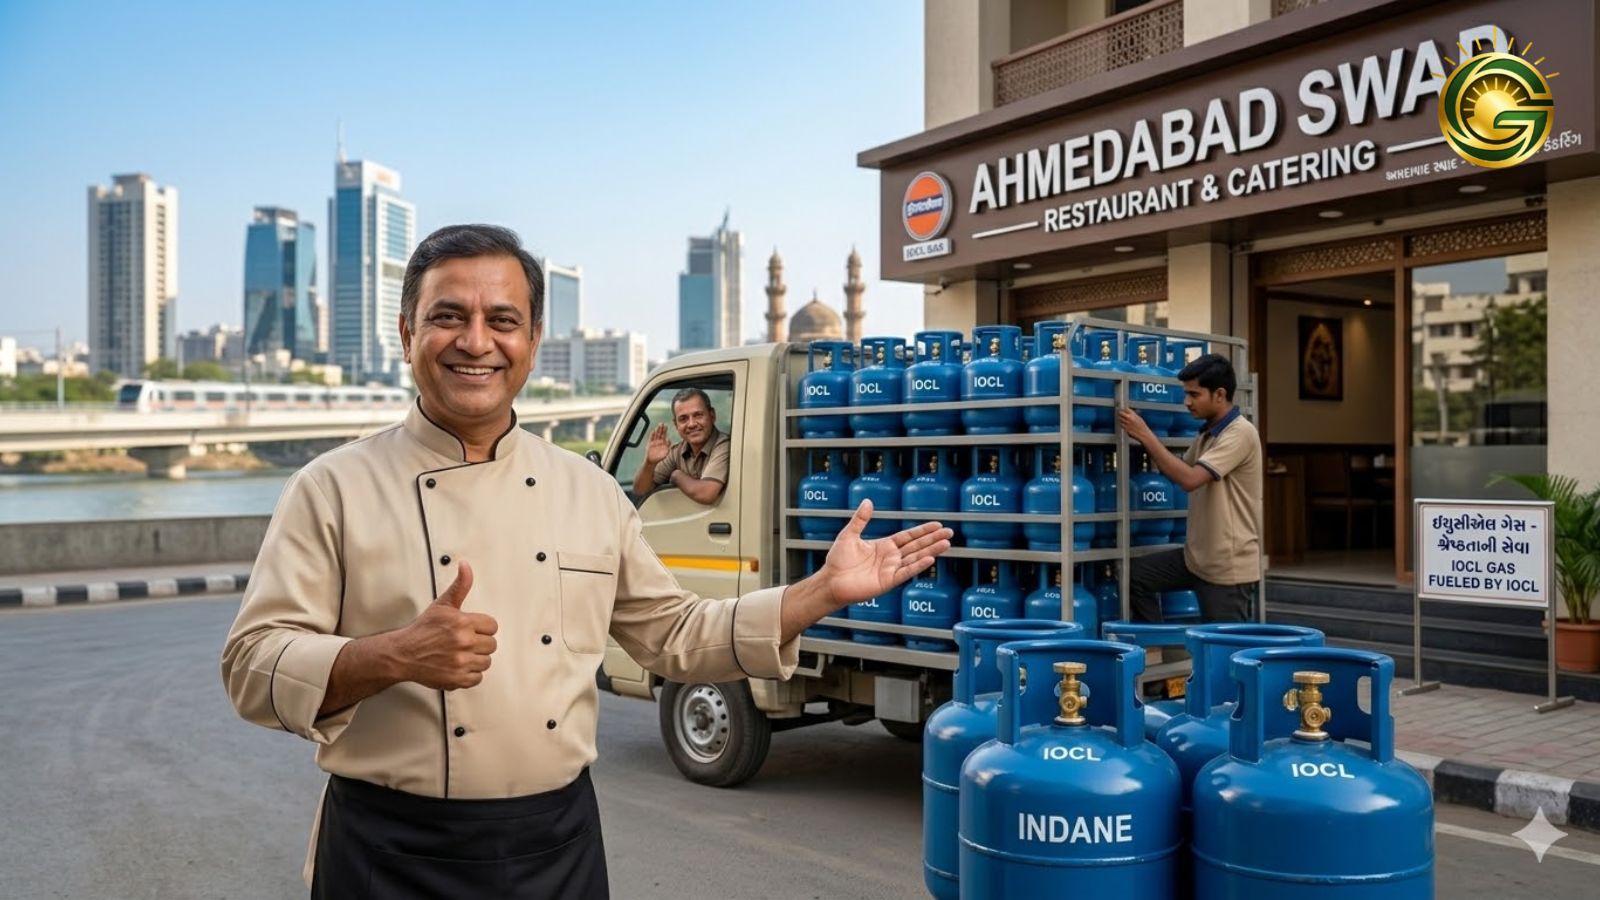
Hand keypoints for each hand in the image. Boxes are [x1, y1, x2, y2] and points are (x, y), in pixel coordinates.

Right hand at [395, 562, 498, 690]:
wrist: (402, 653)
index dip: (482, 628)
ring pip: (486, 661)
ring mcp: (461, 662)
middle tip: (464, 642)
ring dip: (476, 659)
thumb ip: (460, 586)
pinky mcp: (457, 678)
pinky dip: (470, 674)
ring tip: (461, 654)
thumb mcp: (442, 604)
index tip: (471, 630)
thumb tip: (465, 566)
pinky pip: (478, 678)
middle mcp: (463, 642)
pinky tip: (459, 666)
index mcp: (462, 623)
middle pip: (491, 644)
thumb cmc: (422, 630)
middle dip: (479, 643)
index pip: (492, 626)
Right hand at [644, 423, 670, 465]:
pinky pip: (651, 438)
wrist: (652, 461)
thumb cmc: (659, 457)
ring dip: (657, 430)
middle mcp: (658, 441)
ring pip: (656, 435)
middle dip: (661, 428)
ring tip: (658, 425)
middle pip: (660, 433)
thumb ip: (668, 446)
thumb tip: (669, 439)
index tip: (666, 426)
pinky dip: (652, 435)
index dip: (665, 430)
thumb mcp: (666, 452)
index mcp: (663, 442)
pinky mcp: (649, 444)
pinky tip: (653, 431)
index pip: (664, 435)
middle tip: (662, 423)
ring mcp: (654, 442)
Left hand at [820, 500, 952, 606]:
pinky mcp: (888, 582)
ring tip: (946, 544)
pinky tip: (930, 559)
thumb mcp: (849, 535)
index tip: (937, 525)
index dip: (922, 531)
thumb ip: (860, 520)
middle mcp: (891, 558)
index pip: (908, 537)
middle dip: (933, 539)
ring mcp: (891, 570)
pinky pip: (906, 572)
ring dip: (931, 551)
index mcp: (884, 546)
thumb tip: (868, 501)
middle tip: (949, 532)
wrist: (831, 581)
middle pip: (916, 546)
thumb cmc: (838, 560)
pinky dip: (917, 566)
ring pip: (915, 558)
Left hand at [1117, 408, 1155, 445]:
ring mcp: (1127, 423)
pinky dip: (1122, 424)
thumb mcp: (1139, 418)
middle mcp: (1130, 418)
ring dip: (1120, 419)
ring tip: (1123, 420)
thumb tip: (1127, 412)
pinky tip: (1124, 425)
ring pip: (1120, 419)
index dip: (1124, 409)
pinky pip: (1121, 425)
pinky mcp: (1126, 428)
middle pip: (1121, 413)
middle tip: (1120, 414)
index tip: (1123, 410)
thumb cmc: (1142, 426)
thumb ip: (1133, 415)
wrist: (1144, 434)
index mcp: (1134, 415)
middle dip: (1120, 413)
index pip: (1126, 409)